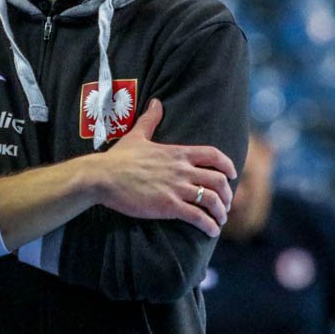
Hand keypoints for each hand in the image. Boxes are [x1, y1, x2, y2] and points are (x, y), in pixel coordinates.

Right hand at [96, 99, 236, 236]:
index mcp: (177, 153)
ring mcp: (176, 188)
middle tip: (226, 203)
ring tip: (220, 220)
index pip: (213, 155)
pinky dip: (209, 225)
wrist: (103, 176)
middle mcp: (182, 169)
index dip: (227, 165)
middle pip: (218, 180)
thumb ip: (150, 120)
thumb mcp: (137, 135)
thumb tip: (156, 102)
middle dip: (227, 194)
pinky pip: (198, 217)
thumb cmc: (118, 158)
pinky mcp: (168, 205)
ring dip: (221, 212)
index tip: (232, 174)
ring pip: (212, 200)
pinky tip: (211, 231)